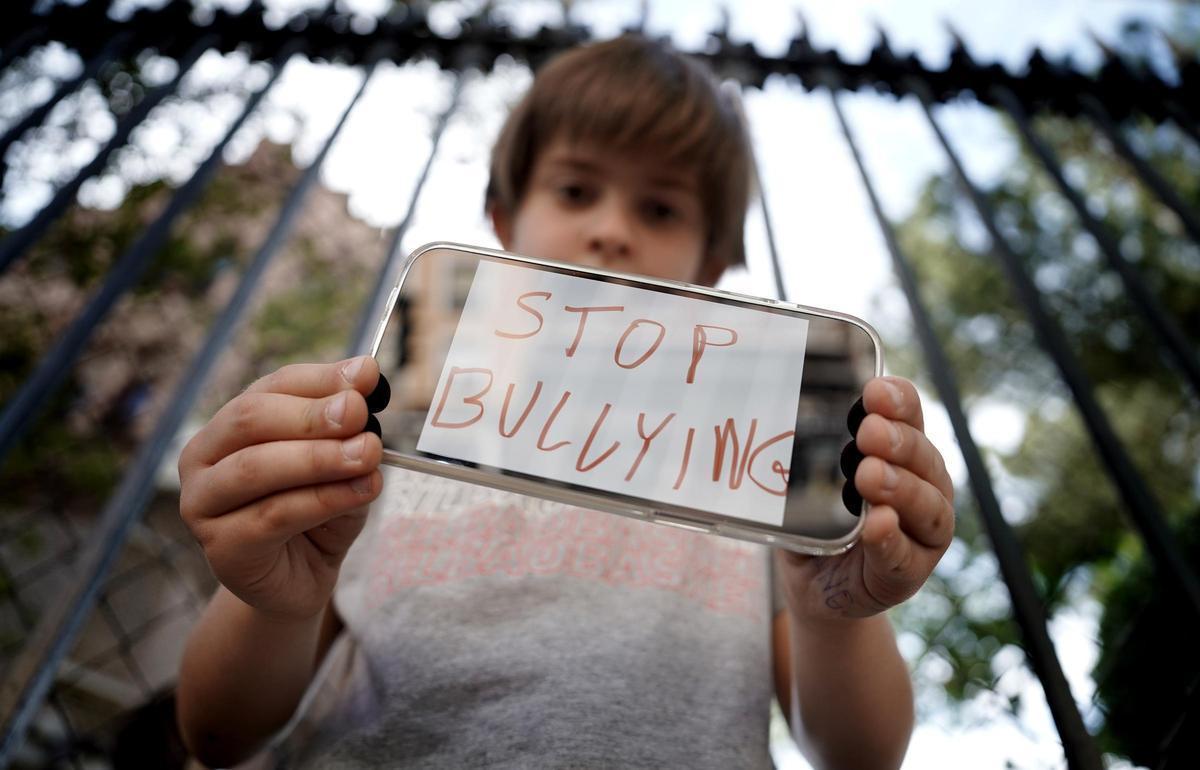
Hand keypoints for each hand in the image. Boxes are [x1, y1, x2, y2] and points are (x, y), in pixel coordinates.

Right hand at [178, 357, 384, 621]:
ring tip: (368, 453)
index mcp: (229, 425)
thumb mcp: (340, 461)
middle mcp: (202, 458)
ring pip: (257, 468)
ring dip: (319, 457)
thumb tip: (366, 377)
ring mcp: (203, 504)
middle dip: (311, 414)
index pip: (271, 387)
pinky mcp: (221, 548)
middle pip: (251, 420)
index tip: (367, 375)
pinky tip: (363, 489)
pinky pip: (274, 515)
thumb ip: (347, 425)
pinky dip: (324, 499)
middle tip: (358, 413)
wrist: (303, 578)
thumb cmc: (317, 511)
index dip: (319, 379)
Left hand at [777, 376, 954, 624]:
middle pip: (925, 458)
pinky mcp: (909, 573)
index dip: (900, 401)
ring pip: (928, 506)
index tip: (875, 391)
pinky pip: (905, 555)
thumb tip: (764, 418)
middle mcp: (925, 488)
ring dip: (900, 487)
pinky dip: (890, 538)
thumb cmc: (816, 526)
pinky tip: (878, 524)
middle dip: (898, 442)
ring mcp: (923, 533)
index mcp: (902, 455)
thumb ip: (801, 458)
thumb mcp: (806, 485)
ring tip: (870, 476)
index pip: (910, 417)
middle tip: (868, 432)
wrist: (815, 589)